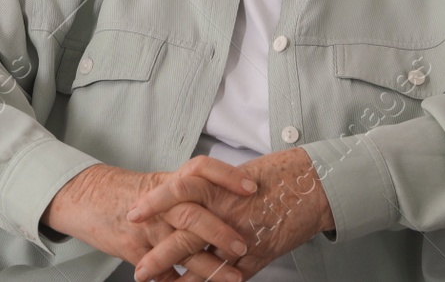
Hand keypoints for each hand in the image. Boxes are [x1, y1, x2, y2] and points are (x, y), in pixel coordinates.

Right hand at [43, 161, 256, 281]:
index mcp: (169, 182)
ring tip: (235, 278)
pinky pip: (162, 271)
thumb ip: (189, 192)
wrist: (85, 197)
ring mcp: (147, 228)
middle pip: (193, 214)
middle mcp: (159, 204)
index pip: (201, 169)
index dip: (227, 176)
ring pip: (181, 248)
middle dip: (221, 232)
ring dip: (211, 267)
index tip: (252, 188)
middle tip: (244, 245)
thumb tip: (227, 199)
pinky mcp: (134, 250)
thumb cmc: (125, 191)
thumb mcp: (158, 183)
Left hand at [127, 150, 332, 281]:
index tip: (132, 215)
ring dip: (183, 280)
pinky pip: (231, 276)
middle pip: (185, 235)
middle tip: (138, 271)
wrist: (313, 184)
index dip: (153, 203)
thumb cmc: (276, 174)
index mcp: (218, 186)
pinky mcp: (259, 254)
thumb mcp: (236, 174)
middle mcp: (226, 211)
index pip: (177, 191)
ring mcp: (242, 236)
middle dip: (159, 256)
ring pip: (206, 264)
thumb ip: (212, 188)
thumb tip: (187, 196)